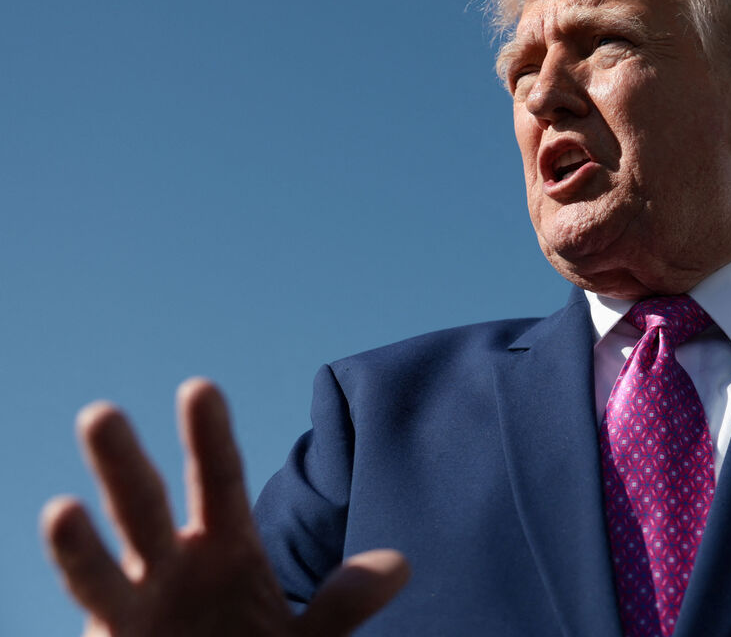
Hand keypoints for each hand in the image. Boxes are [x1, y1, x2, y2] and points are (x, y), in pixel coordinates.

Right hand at [41, 378, 409, 635]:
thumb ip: (344, 604)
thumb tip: (399, 565)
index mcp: (223, 543)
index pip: (215, 477)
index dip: (207, 436)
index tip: (199, 388)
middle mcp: (170, 564)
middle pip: (143, 505)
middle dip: (122, 464)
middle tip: (99, 414)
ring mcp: (135, 605)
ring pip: (98, 567)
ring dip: (78, 542)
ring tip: (60, 511)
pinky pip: (93, 619)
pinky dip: (79, 592)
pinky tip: (64, 566)